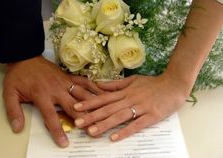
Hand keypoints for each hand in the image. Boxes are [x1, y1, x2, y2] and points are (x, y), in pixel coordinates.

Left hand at [3, 55, 102, 146]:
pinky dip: (94, 87)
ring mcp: (65, 82)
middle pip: (73, 106)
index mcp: (42, 95)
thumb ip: (13, 111)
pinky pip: (84, 81)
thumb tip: (17, 128)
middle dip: (83, 118)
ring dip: (93, 103)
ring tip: (103, 112)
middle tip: (92, 128)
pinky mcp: (69, 76)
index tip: (64, 143)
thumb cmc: (18, 76)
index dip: (58, 131)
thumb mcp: (9, 93)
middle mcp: (56, 89)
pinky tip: (102, 92)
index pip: (51, 117)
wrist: (25, 56)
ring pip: (82, 94)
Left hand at [73, 73, 189, 140]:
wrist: (174, 84)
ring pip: (119, 117)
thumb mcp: (133, 80)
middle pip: (108, 108)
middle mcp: (129, 99)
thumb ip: (116, 84)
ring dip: (105, 124)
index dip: (89, 102)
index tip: (76, 107)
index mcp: (125, 91)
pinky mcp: (151, 116)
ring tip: (91, 131)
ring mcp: (140, 108)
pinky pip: (136, 125)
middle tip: (77, 123)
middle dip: (92, 115)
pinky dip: (125, 131)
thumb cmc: (153, 83)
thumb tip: (99, 85)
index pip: (103, 97)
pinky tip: (115, 138)